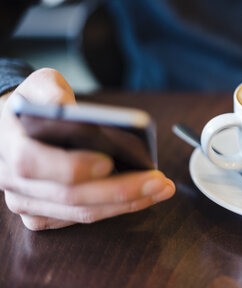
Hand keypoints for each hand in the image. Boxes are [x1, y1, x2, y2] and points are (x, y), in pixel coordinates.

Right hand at [0, 68, 174, 229]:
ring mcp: (27, 204)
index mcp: (8, 145)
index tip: (109, 162)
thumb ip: (49, 91)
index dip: (71, 166)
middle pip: (69, 196)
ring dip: (127, 204)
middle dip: (120, 190)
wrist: (15, 127)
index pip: (33, 163)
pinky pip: (82, 219)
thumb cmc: (33, 104)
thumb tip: (65, 108)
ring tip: (162, 188)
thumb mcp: (39, 85)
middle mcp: (13, 182)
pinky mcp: (43, 216)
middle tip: (159, 180)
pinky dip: (116, 210)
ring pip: (81, 213)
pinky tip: (144, 197)